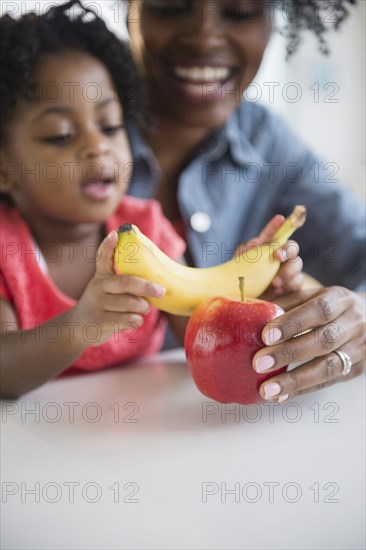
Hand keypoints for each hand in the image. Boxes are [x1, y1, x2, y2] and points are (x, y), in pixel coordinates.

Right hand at [69, 230, 165, 346]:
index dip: (109, 245)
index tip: (115, 234)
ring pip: (131, 303)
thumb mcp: (106, 287)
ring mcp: (98, 304)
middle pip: (126, 282)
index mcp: (102, 275)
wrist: (79, 327)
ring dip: (143, 307)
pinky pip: (128, 319)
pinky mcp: (101, 321)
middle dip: (147, 286)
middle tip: (161, 291)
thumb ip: (124, 278)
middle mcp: (98, 287)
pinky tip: (134, 319)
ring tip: (144, 307)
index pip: (103, 257)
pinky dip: (137, 320)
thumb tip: (155, 277)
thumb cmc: (103, 303)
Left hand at [234, 215, 303, 298]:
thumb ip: (244, 253)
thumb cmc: (241, 281)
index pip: (273, 234)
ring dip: (288, 273)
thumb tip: (254, 244)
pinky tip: (278, 291)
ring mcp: (288, 271)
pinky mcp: (292, 286)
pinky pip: (298, 282)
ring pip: (297, 265)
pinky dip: (290, 286)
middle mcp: (280, 257)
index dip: (277, 225)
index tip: (280, 218)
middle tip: (278, 257)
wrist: (246, 303)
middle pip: (292, 247)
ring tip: (275, 284)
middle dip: (287, 250)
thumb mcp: (238, 266)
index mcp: (266, 249)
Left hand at [252, 286, 365, 401]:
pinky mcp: (357, 369)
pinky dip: (303, 389)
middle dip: (288, 353)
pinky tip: (281, 395)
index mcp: (339, 299)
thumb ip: (285, 301)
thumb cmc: (328, 306)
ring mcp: (358, 348)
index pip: (318, 310)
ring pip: (328, 366)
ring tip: (267, 389)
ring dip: (295, 380)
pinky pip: (328, 382)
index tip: (266, 335)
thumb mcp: (311, 296)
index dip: (292, 323)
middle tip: (259, 363)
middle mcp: (353, 323)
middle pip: (323, 340)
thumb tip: (251, 308)